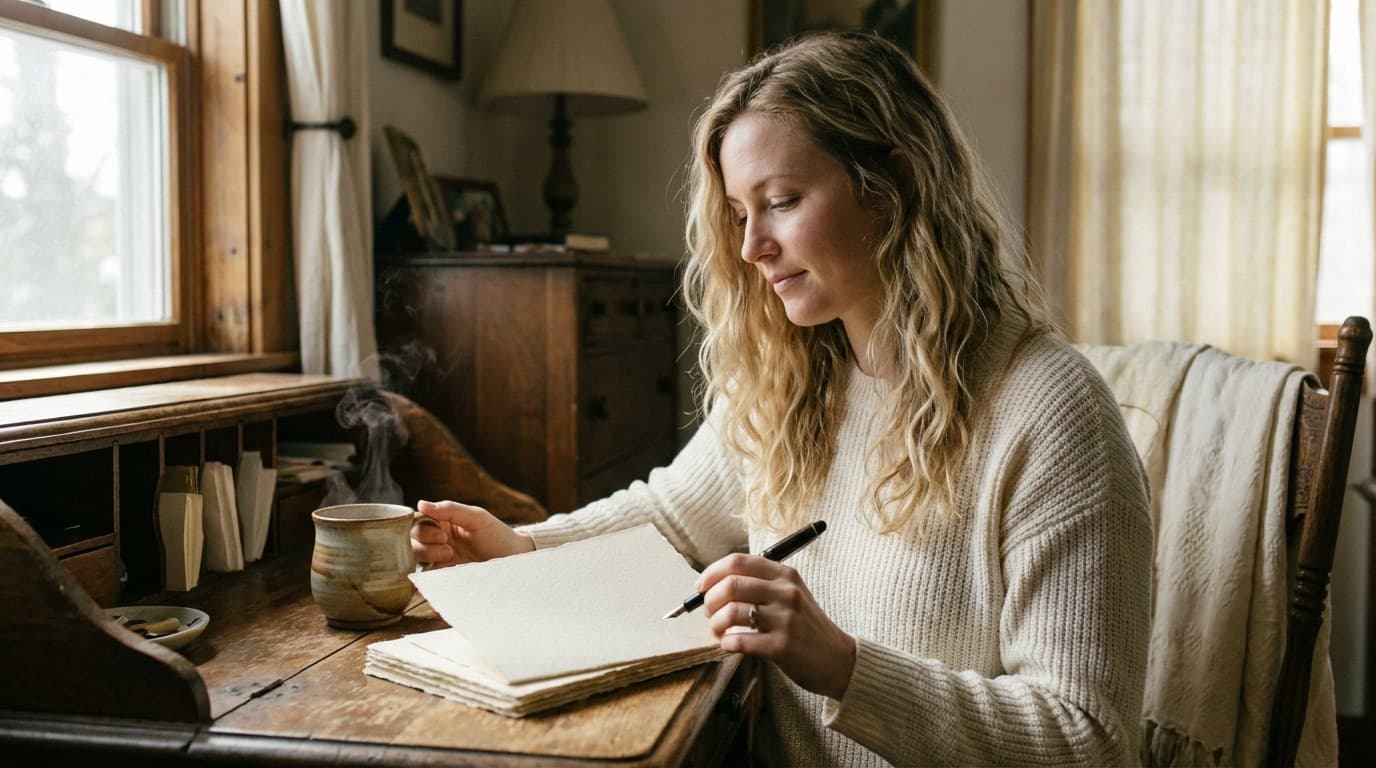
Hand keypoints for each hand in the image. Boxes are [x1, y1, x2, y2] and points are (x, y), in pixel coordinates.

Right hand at [411, 499, 534, 568]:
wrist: (513, 561)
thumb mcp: (476, 518)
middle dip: (425, 544)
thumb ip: (450, 510)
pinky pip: (424, 576)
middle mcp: (437, 539)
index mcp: (443, 522)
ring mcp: (439, 558)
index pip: (418, 522)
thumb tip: (420, 504)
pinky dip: (421, 578)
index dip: (424, 529)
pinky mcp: (443, 575)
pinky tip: (430, 577)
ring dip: (427, 556)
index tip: (443, 534)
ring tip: (449, 556)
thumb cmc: (497, 535)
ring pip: (415, 557)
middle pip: (412, 540)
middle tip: (447, 547)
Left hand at [698, 553, 856, 699]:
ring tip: (718, 632)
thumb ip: (759, 586)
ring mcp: (785, 619)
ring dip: (716, 624)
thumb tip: (713, 586)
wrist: (839, 660)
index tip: (701, 586)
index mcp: (785, 574)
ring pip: (732, 611)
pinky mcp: (782, 646)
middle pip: (731, 584)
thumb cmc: (806, 627)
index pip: (738, 561)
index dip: (712, 572)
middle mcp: (786, 592)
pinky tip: (729, 645)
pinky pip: (740, 641)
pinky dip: (727, 643)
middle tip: (709, 613)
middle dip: (710, 600)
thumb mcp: (790, 595)